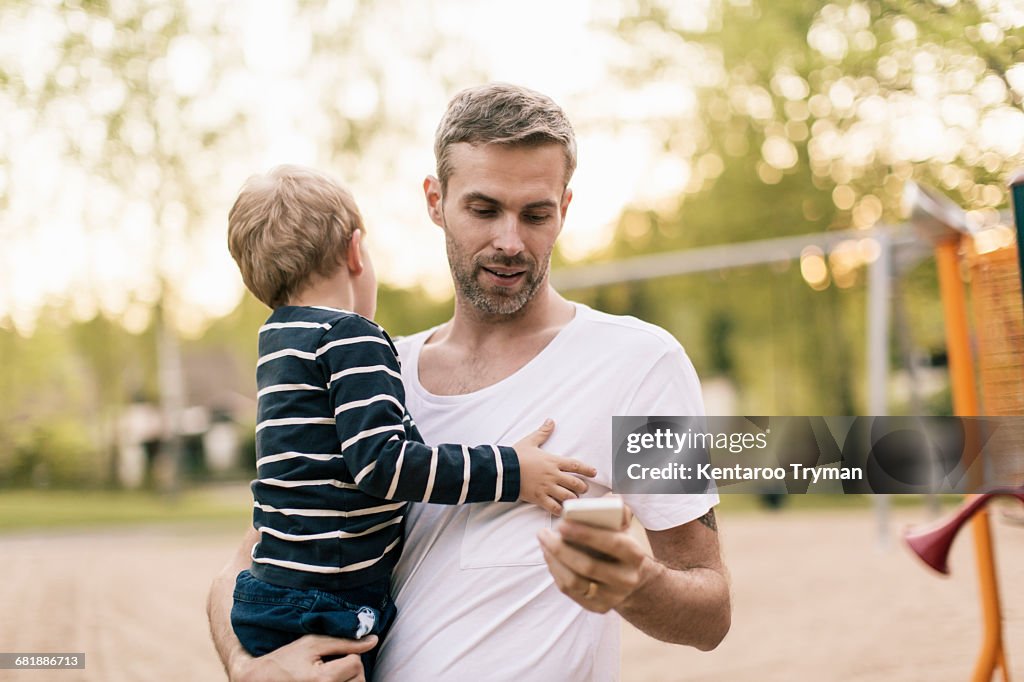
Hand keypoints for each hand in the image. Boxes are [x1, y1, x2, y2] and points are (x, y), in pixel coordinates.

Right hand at [229, 635, 377, 681]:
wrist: (262, 680)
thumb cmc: (286, 660)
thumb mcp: (312, 643)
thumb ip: (344, 642)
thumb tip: (373, 640)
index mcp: (324, 680)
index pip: (356, 664)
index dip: (347, 655)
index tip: (329, 656)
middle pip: (360, 679)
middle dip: (349, 669)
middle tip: (329, 665)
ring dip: (347, 679)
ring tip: (328, 675)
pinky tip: (330, 680)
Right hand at [514, 419, 596, 514]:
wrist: (503, 469)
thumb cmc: (516, 455)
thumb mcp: (530, 441)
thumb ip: (543, 432)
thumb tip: (550, 420)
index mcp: (553, 461)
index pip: (575, 465)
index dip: (587, 469)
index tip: (594, 472)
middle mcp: (553, 475)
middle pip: (576, 483)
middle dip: (582, 487)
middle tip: (583, 488)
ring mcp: (547, 488)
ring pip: (568, 496)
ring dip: (573, 498)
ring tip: (574, 498)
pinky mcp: (539, 498)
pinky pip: (554, 507)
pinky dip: (560, 509)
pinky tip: (562, 510)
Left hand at [537, 504, 645, 613]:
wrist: (629, 577)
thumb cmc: (619, 542)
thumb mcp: (622, 526)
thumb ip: (614, 509)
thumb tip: (607, 499)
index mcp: (635, 555)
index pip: (612, 543)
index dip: (586, 533)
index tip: (562, 523)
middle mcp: (626, 579)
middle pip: (588, 566)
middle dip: (561, 548)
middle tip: (544, 533)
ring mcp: (612, 597)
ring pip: (574, 582)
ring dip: (553, 560)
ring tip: (543, 542)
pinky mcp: (597, 607)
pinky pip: (569, 591)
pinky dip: (555, 572)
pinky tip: (549, 556)